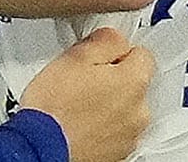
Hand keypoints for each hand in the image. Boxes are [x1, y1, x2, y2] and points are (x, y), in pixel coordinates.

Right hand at [14, 27, 153, 161]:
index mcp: (133, 81)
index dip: (119, 51)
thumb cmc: (54, 106)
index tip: (103, 55)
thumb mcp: (73, 57)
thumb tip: (115, 38)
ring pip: (127, 107)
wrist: (43, 146)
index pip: (143, 53)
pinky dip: (105, 125)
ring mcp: (132, 133)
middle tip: (84, 78)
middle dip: (114, 78)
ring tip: (79, 102)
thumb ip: (104, 40)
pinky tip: (82, 121)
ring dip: (110, 103)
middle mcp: (140, 109)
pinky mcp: (122, 150)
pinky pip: (119, 129)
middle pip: (135, 82)